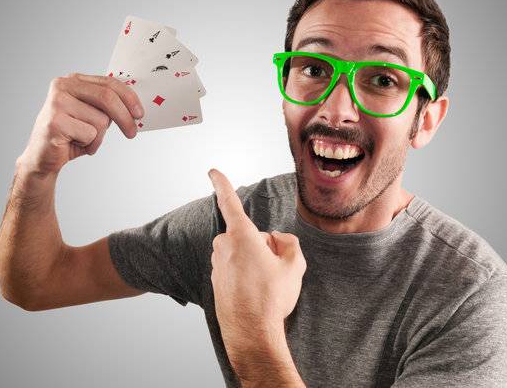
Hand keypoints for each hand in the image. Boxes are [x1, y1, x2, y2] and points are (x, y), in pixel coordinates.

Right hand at [17, 73, 143, 177]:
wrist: (40, 159)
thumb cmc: (68, 136)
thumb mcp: (89, 115)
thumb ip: (105, 105)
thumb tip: (134, 106)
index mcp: (72, 80)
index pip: (108, 83)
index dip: (128, 97)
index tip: (139, 113)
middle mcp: (62, 86)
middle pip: (107, 97)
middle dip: (125, 117)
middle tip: (133, 133)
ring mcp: (57, 103)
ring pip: (100, 120)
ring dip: (98, 137)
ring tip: (82, 139)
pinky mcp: (55, 122)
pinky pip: (89, 134)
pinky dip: (88, 145)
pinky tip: (73, 144)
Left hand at [208, 168, 305, 349]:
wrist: (251, 335)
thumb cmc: (271, 299)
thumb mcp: (294, 265)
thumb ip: (288, 242)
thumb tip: (276, 239)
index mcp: (241, 236)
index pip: (229, 202)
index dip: (222, 184)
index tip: (212, 171)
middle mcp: (224, 247)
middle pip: (244, 234)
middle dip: (258, 244)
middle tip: (273, 267)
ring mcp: (218, 266)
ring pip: (239, 253)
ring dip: (252, 261)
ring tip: (266, 285)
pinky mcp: (216, 282)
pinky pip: (234, 270)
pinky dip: (245, 277)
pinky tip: (256, 295)